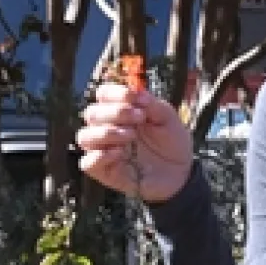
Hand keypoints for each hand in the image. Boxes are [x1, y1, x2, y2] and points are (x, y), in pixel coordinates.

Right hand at [76, 83, 193, 202]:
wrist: (180, 173)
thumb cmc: (171, 143)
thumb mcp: (168, 119)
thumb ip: (152, 104)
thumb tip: (137, 91)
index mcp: (120, 111)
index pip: (103, 94)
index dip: (115, 93)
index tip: (135, 98)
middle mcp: (107, 128)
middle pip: (92, 113)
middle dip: (115, 113)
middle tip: (139, 118)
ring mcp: (103, 150)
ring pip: (85, 137)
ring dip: (106, 132)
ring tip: (131, 136)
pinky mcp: (105, 172)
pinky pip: (88, 163)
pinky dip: (100, 156)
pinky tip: (120, 153)